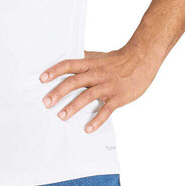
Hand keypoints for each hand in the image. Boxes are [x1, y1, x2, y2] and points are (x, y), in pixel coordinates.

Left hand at [39, 47, 160, 132]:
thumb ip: (84, 59)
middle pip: (74, 82)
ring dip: (73, 107)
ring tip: (61, 116)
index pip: (69, 65)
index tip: (42, 79)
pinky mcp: (118, 97)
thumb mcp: (99, 56)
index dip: (54, 71)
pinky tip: (88, 129)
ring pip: (88, 96)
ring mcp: (107, 86)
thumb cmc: (119, 59)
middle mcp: (96, 74)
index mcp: (90, 64)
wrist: (142, 59)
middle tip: (46, 103)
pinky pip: (106, 110)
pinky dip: (97, 120)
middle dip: (58, 92)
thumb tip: (68, 60)